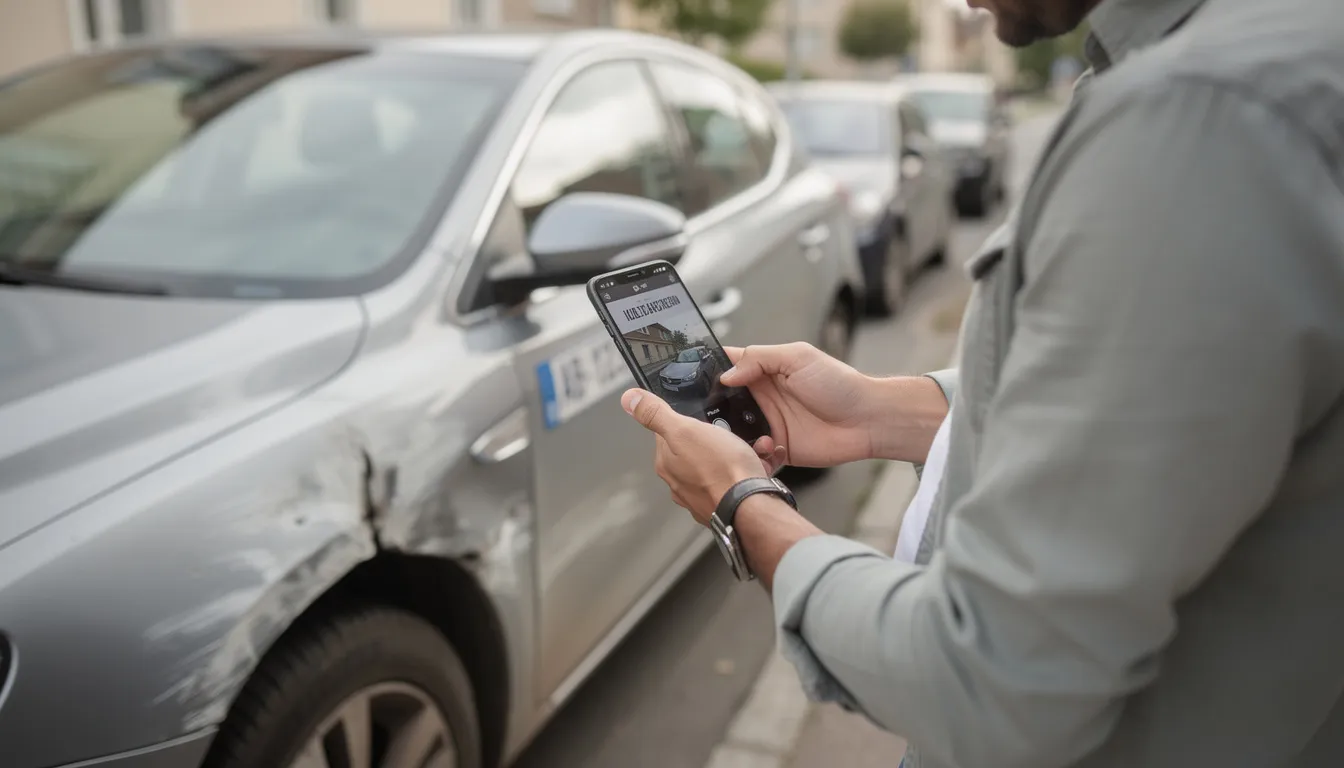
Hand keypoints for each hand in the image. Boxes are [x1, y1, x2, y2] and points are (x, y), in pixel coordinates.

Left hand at [621, 388, 775, 525]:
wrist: (751, 506)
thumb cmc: (721, 469)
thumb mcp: (685, 430)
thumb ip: (656, 414)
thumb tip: (629, 399)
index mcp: (667, 463)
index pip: (671, 431)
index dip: (691, 420)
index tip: (707, 418)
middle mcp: (681, 482)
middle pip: (698, 447)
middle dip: (720, 437)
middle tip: (734, 434)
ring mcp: (703, 495)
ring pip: (721, 464)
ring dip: (739, 452)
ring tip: (751, 449)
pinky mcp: (725, 503)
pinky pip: (737, 480)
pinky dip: (750, 470)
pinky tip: (759, 465)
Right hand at [719, 343, 879, 470]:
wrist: (867, 420)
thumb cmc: (839, 384)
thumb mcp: (797, 357)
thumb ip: (759, 359)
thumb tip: (726, 375)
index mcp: (764, 371)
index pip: (727, 366)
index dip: (706, 370)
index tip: (686, 378)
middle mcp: (762, 397)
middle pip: (722, 403)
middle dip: (710, 410)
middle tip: (705, 417)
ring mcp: (768, 424)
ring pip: (733, 432)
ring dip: (730, 436)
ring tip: (737, 437)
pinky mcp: (777, 448)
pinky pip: (754, 454)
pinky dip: (752, 455)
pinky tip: (766, 449)